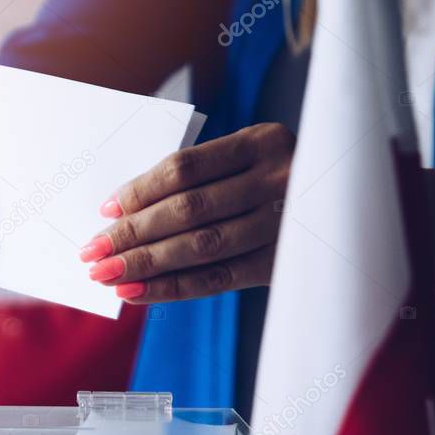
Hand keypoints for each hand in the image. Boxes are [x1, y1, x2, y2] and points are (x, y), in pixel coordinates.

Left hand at [80, 123, 293, 302]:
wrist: (343, 209)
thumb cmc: (271, 179)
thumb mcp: (247, 159)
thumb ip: (200, 177)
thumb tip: (123, 211)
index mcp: (263, 141)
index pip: (185, 167)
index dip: (140, 190)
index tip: (105, 210)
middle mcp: (278, 179)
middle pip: (188, 209)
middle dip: (132, 233)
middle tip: (92, 251)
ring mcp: (284, 224)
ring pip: (200, 247)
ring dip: (146, 264)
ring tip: (106, 274)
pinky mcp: (282, 263)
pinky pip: (217, 279)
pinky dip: (171, 288)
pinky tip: (137, 293)